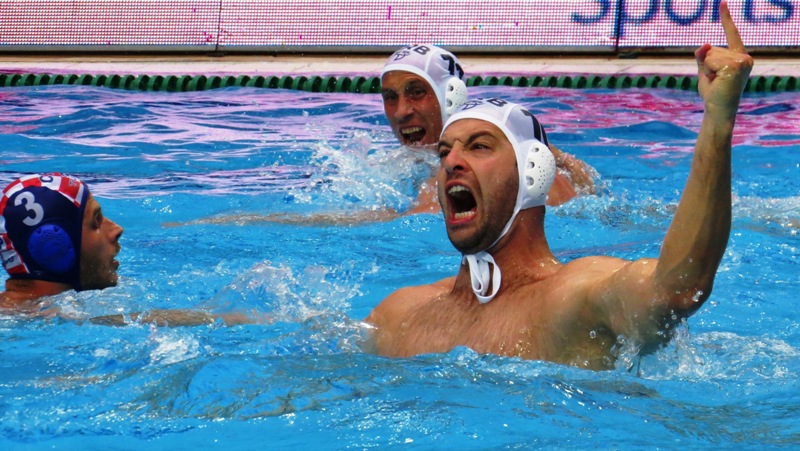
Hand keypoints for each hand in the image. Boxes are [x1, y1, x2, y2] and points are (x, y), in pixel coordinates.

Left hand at [694, 0, 753, 114]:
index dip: (726, 17)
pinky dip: (708, 72)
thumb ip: (703, 56)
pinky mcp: (736, 66)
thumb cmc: (713, 93)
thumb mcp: (704, 70)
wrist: (718, 110)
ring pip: (710, 55)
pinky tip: (718, 81)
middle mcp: (744, 57)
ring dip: (707, 70)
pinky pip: (710, 61)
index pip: (731, 33)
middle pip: (712, 49)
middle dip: (706, 65)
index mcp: (738, 56)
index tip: (722, 2)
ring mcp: (742, 61)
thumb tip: (704, 44)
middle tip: (715, 80)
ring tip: (717, 82)